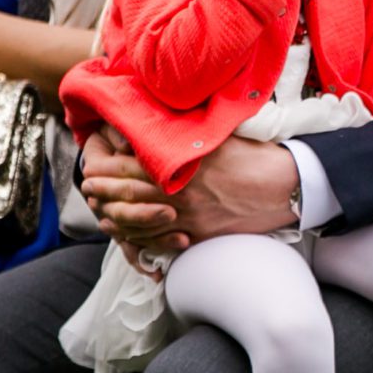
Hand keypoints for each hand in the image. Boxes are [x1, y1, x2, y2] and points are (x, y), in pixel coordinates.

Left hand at [78, 127, 299, 249]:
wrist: (285, 186)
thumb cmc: (253, 156)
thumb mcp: (213, 137)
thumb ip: (181, 136)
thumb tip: (153, 130)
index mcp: (178, 166)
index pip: (124, 170)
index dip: (102, 171)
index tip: (91, 168)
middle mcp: (177, 194)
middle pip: (124, 198)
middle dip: (100, 195)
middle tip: (86, 191)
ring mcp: (187, 219)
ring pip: (137, 224)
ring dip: (114, 220)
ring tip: (101, 215)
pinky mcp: (199, 236)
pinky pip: (160, 243)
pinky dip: (140, 240)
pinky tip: (131, 237)